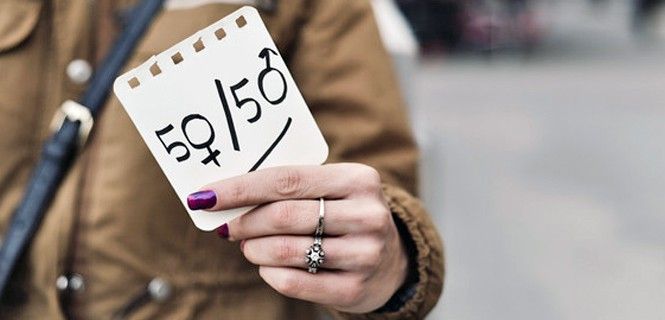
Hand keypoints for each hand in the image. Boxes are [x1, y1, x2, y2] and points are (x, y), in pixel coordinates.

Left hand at [187, 163, 408, 312]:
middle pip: (284, 215)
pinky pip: (293, 281)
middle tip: (225, 226)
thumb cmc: (345, 216)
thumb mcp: (332, 190)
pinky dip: (269, 272)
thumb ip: (291, 187)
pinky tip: (267, 265)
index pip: (287, 179)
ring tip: (248, 246)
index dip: (240, 188)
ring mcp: (365, 254)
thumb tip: (226, 195)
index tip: (205, 196)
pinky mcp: (356, 288)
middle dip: (244, 221)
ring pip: (286, 251)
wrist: (392, 261)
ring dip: (253, 249)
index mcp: (358, 179)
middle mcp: (367, 215)